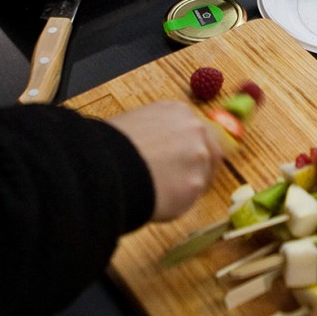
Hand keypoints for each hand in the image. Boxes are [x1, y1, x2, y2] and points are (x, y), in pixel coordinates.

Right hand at [105, 101, 223, 220]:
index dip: (190, 150)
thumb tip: (163, 147)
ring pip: (202, 178)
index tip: (182, 161)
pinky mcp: (195, 185)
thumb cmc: (111, 146)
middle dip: (198, 169)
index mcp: (178, 112)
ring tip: (159, 191)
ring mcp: (198, 157)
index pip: (198, 132)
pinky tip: (158, 200)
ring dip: (186, 187)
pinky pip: (191, 199)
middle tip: (179, 182)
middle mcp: (195, 130)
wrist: (105, 166)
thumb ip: (160, 132)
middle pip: (211, 153)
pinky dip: (177, 203)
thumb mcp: (136, 123)